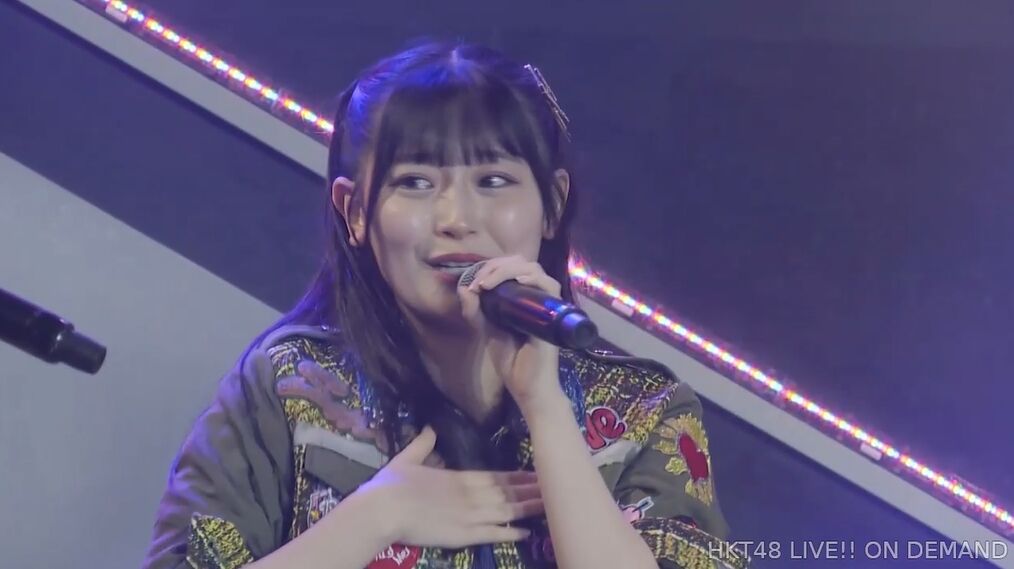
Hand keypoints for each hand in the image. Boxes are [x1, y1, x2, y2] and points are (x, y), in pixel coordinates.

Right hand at [356, 427, 542, 547]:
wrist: (384, 510)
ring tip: (551, 506)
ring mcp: (471, 515)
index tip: (538, 473)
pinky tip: (528, 533)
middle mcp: (472, 494)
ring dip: (530, 508)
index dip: (520, 476)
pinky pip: (495, 534)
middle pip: (510, 492)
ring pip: (509, 511)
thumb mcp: (408, 458)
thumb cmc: (392, 484)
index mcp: (461, 477)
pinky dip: (512, 533)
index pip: (499, 476)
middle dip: (533, 491)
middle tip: (557, 487)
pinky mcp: (465, 535)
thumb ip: (423, 444)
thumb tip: (429, 429)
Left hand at [457, 255, 565, 407]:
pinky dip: (532, 277)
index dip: (491, 267)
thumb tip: (464, 287)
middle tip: (480, 282)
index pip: (511, 268)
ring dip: (508, 270)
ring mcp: (546, 303)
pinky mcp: (553, 313)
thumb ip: (476, 311)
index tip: (474, 283)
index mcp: (521, 298)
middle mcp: (536, 297)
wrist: (527, 387)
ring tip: (489, 282)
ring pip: (533, 268)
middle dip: (496, 266)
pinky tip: (517, 280)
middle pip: (522, 263)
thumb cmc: (511, 361)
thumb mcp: (487, 330)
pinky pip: (549, 285)